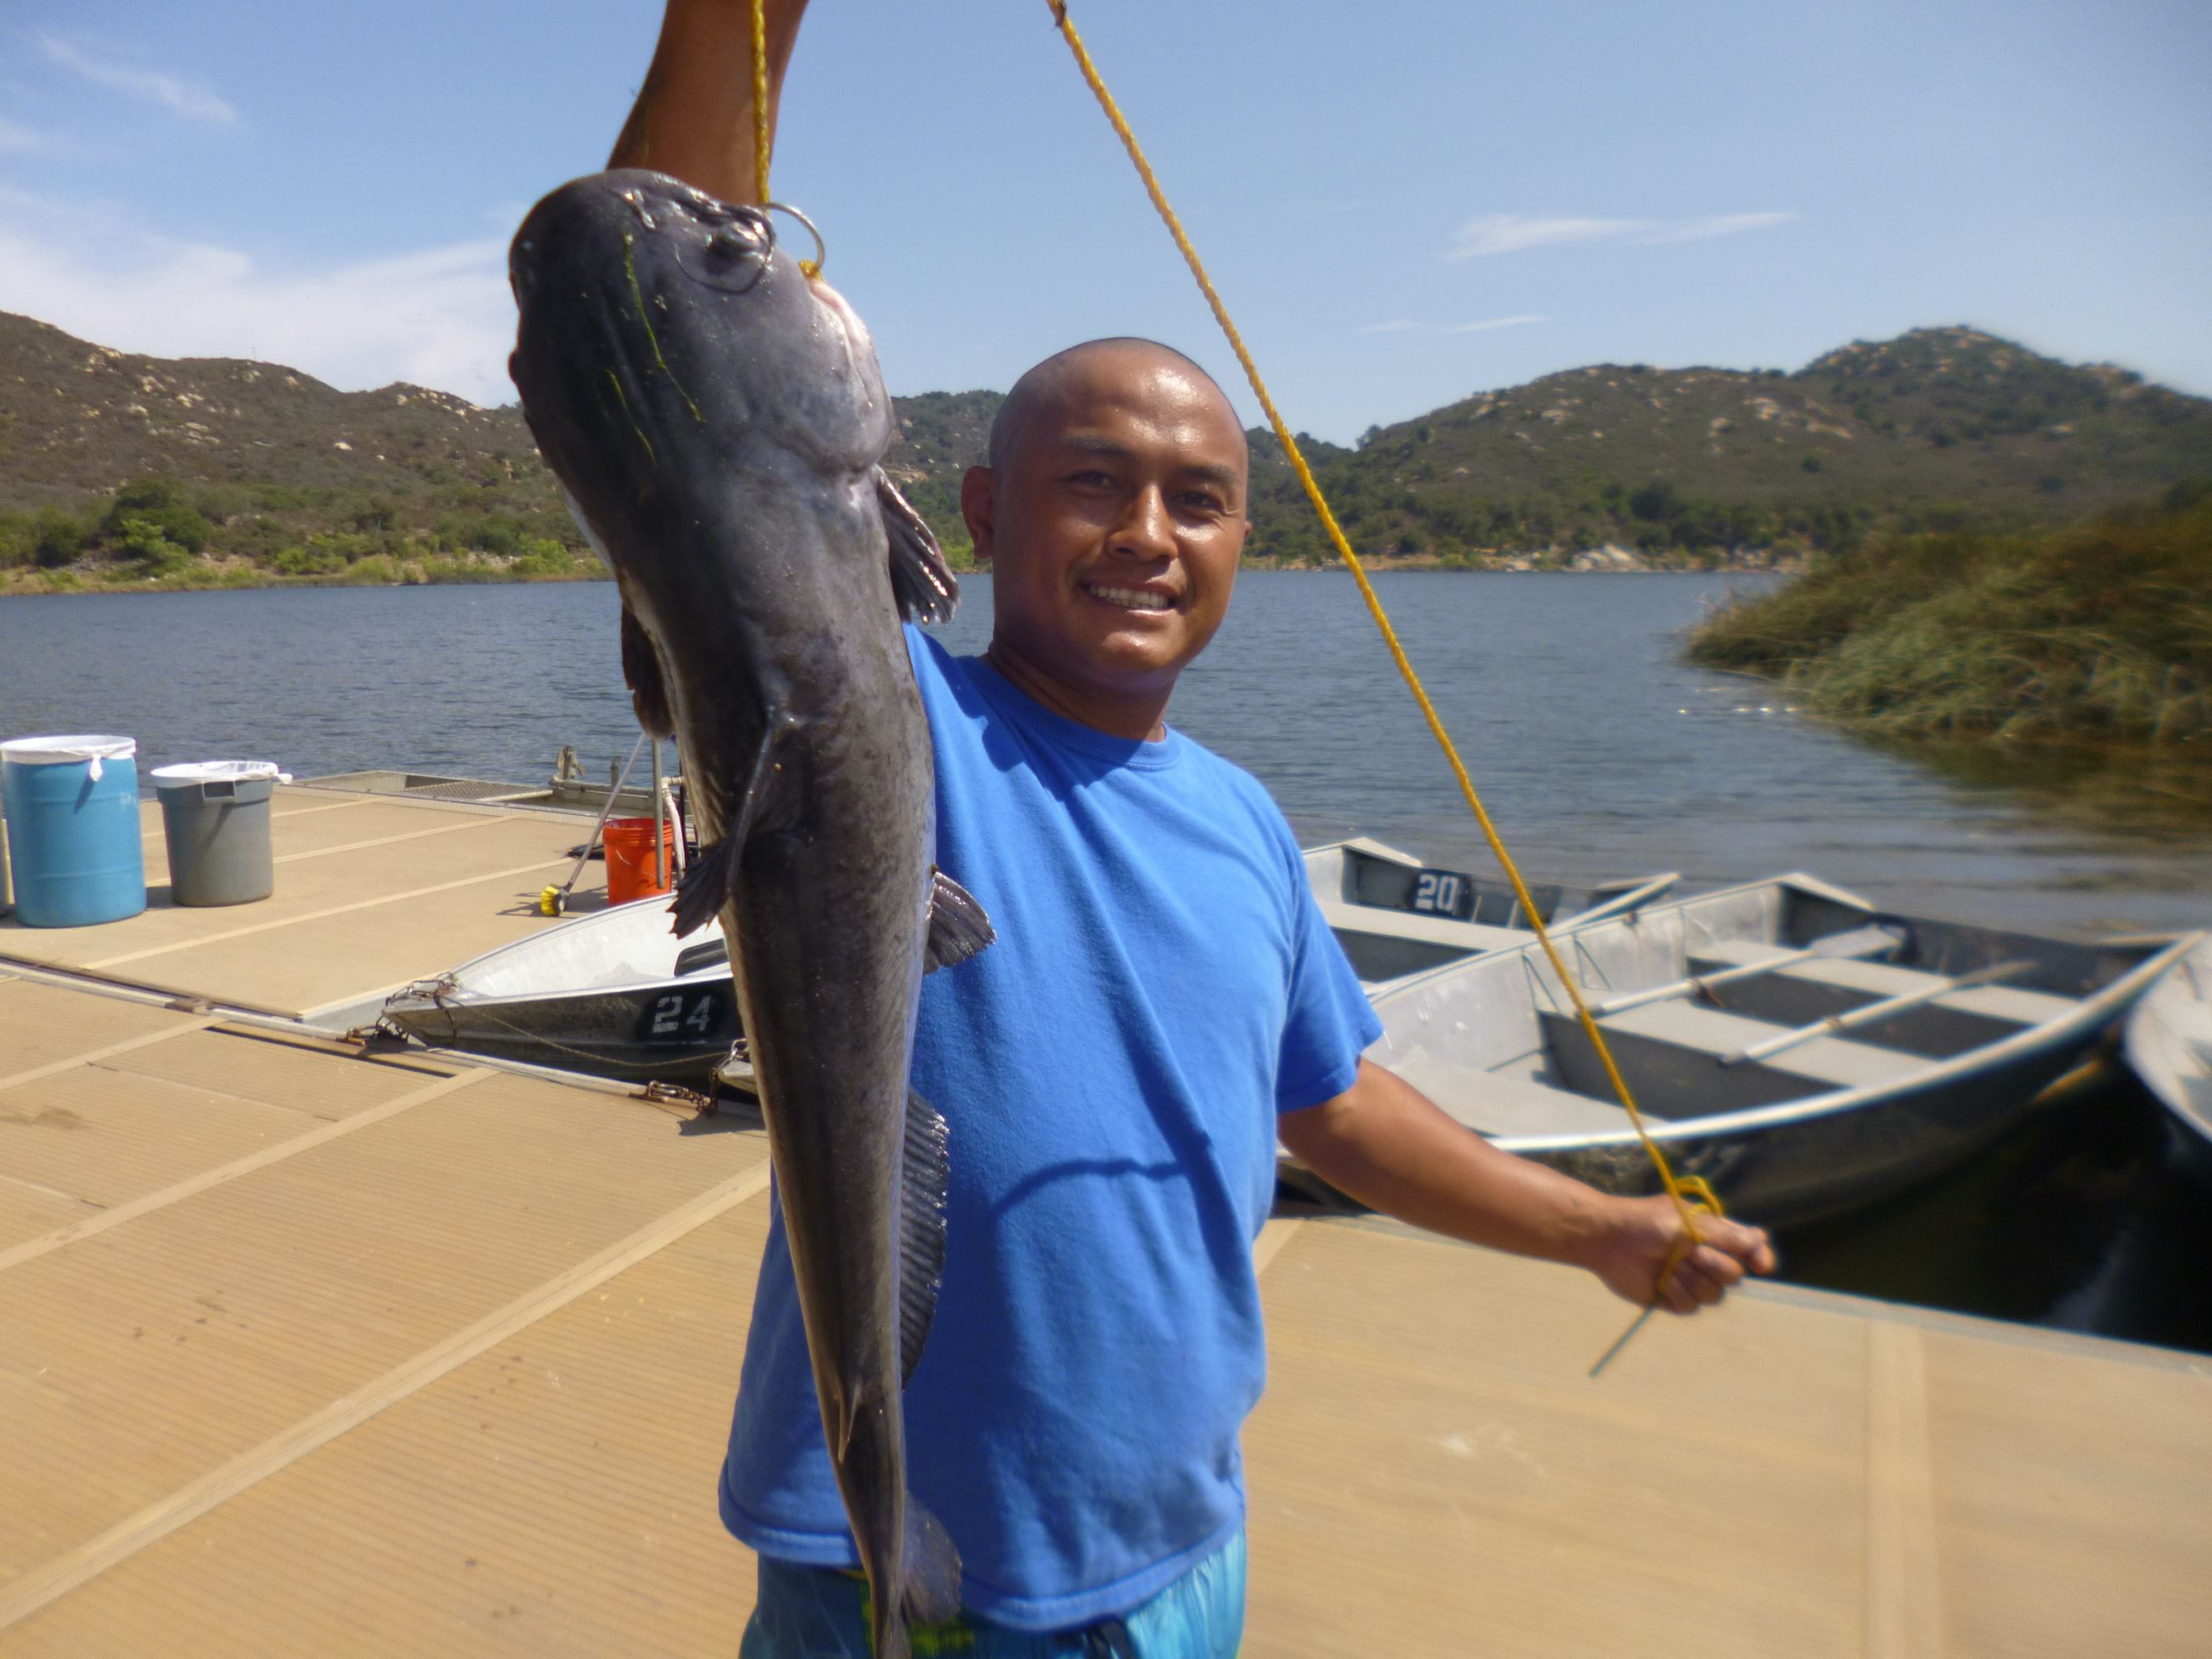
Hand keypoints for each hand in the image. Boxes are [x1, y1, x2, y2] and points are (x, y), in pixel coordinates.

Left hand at [1588, 1194, 1775, 1313]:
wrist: (1607, 1240)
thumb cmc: (1645, 1222)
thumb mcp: (1688, 1222)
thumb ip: (1726, 1235)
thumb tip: (1761, 1240)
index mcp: (1712, 1234)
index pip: (1750, 1248)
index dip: (1760, 1257)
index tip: (1761, 1265)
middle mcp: (1705, 1258)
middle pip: (1733, 1277)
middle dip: (1713, 1265)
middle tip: (1689, 1252)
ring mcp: (1689, 1279)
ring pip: (1714, 1296)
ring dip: (1692, 1280)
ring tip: (1669, 1265)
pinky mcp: (1672, 1298)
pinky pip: (1691, 1307)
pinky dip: (1676, 1293)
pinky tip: (1660, 1280)